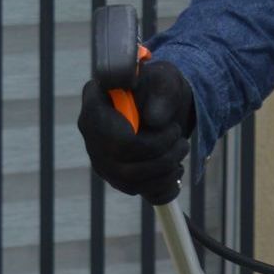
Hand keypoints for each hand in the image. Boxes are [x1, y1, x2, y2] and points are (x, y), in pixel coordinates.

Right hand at [77, 55, 196, 204]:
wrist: (164, 105)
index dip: (147, 141)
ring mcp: (103, 161)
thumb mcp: (166, 80)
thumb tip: (154, 121)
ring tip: (181, 149)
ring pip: (132, 182)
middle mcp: (92, 136)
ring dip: (166, 169)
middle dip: (162, 154)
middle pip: (121, 163)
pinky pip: (143, 193)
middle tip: (181, 139)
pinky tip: (176, 169)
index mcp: (95, 104)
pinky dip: (166, 186)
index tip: (173, 128)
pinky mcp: (119, 180)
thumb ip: (162, 93)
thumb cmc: (160, 88)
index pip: (111, 135)